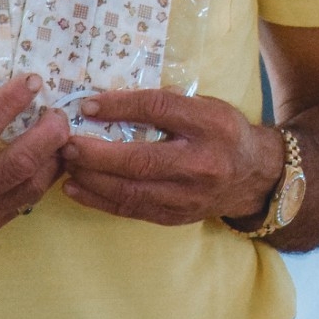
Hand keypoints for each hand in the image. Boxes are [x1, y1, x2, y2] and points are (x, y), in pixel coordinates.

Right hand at [0, 75, 69, 259]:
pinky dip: (38, 182)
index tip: (33, 82)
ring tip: (61, 137)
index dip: (14, 99)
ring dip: (53, 160)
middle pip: (21, 161)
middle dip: (50, 133)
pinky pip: (20, 205)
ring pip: (30, 187)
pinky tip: (46, 164)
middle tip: (60, 113)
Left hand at [60, 90, 283, 227]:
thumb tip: (111, 101)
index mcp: (211, 124)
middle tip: (65, 142)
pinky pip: (131, 210)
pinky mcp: (176, 217)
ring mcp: (188, 196)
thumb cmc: (223, 132)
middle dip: (96, 153)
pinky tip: (76, 188)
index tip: (88, 105)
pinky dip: (99, 199)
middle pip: (141, 159)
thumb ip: (168, 103)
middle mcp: (202, 163)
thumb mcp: (206, 106)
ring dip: (91, 178)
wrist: (253, 176)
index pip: (160, 110)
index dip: (121, 107)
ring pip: (131, 191)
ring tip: (65, 164)